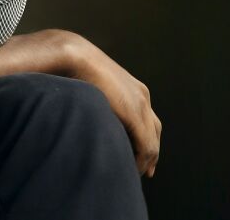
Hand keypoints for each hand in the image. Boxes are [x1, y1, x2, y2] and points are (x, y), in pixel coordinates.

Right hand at [65, 33, 161, 178]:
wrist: (74, 57)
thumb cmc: (76, 68)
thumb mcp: (94, 84)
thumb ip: (100, 98)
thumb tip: (92, 108)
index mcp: (133, 87)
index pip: (148, 118)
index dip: (147, 137)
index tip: (141, 155)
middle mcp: (142, 95)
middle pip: (155, 130)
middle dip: (152, 152)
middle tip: (147, 170)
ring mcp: (141, 105)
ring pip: (152, 142)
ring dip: (146, 160)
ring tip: (137, 172)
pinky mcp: (135, 114)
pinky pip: (146, 146)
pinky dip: (142, 161)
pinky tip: (132, 168)